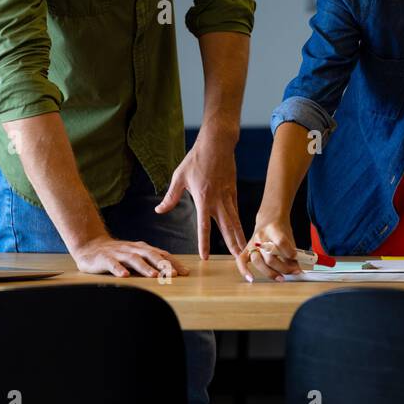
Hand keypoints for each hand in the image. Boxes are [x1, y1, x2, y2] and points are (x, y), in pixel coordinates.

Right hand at [72, 234, 189, 277]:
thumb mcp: (137, 255)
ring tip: (154, 276)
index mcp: (142, 249)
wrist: (90, 246)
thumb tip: (173, 269)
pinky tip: (124, 276)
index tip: (186, 272)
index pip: (162, 255)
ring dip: (144, 267)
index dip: (174, 262)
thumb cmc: (118, 254)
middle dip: (163, 264)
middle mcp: (133, 249)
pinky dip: (118, 269)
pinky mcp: (104, 258)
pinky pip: (112, 264)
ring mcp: (119, 253)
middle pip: (150, 255)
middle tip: (174, 274)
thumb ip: (152, 261)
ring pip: (133, 259)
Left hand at [156, 133, 245, 258]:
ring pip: (235, 221)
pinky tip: (241, 231)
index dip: (204, 243)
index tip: (205, 256)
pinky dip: (239, 222)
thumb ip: (171, 197)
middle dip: (232, 245)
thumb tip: (159, 210)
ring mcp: (228, 196)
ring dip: (240, 237)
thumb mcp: (179, 177)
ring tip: (245, 250)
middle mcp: (218, 201)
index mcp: (203, 199)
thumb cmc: (196, 159)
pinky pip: (236, 210)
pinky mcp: (233, 190)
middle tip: (238, 260)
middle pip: (226, 228)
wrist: (217, 144)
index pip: (204, 226)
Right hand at [235, 213, 303, 281]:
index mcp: (272, 229)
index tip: (296, 257)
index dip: (289, 252)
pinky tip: (251, 279)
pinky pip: (241, 261)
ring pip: (258, 262)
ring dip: (270, 273)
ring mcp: (252, 243)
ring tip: (281, 278)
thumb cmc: (280, 227)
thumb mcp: (289, 236)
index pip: (280, 243)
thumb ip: (291, 253)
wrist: (269, 217)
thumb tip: (296, 270)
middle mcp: (260, 237)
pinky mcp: (246, 248)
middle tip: (293, 272)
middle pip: (269, 257)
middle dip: (283, 268)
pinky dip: (244, 271)